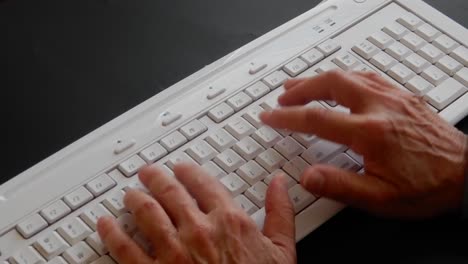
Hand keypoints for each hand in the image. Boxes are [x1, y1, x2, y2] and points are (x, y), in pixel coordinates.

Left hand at [97, 164, 295, 263]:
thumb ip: (280, 212)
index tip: (181, 168)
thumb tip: (279, 184)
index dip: (188, 171)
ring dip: (134, 198)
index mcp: (229, 221)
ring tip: (129, 194)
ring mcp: (174, 252)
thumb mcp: (282, 250)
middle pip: (170, 191)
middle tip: (148, 173)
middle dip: (155, 177)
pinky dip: (112, 233)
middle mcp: (198, 230)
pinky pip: (125, 249)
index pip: (203, 182)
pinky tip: (106, 224)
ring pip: (146, 212)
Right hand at [260, 71, 467, 218]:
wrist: (466, 174)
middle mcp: (381, 107)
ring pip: (348, 74)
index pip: (316, 118)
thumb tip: (307, 176)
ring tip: (301, 85)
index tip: (270, 117)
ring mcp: (393, 97)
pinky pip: (368, 75)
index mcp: (371, 132)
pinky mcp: (403, 96)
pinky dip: (345, 76)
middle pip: (330, 83)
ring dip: (320, 78)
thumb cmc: (427, 187)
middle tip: (282, 97)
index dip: (287, 117)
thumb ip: (340, 186)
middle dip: (300, 88)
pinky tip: (340, 81)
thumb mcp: (380, 198)